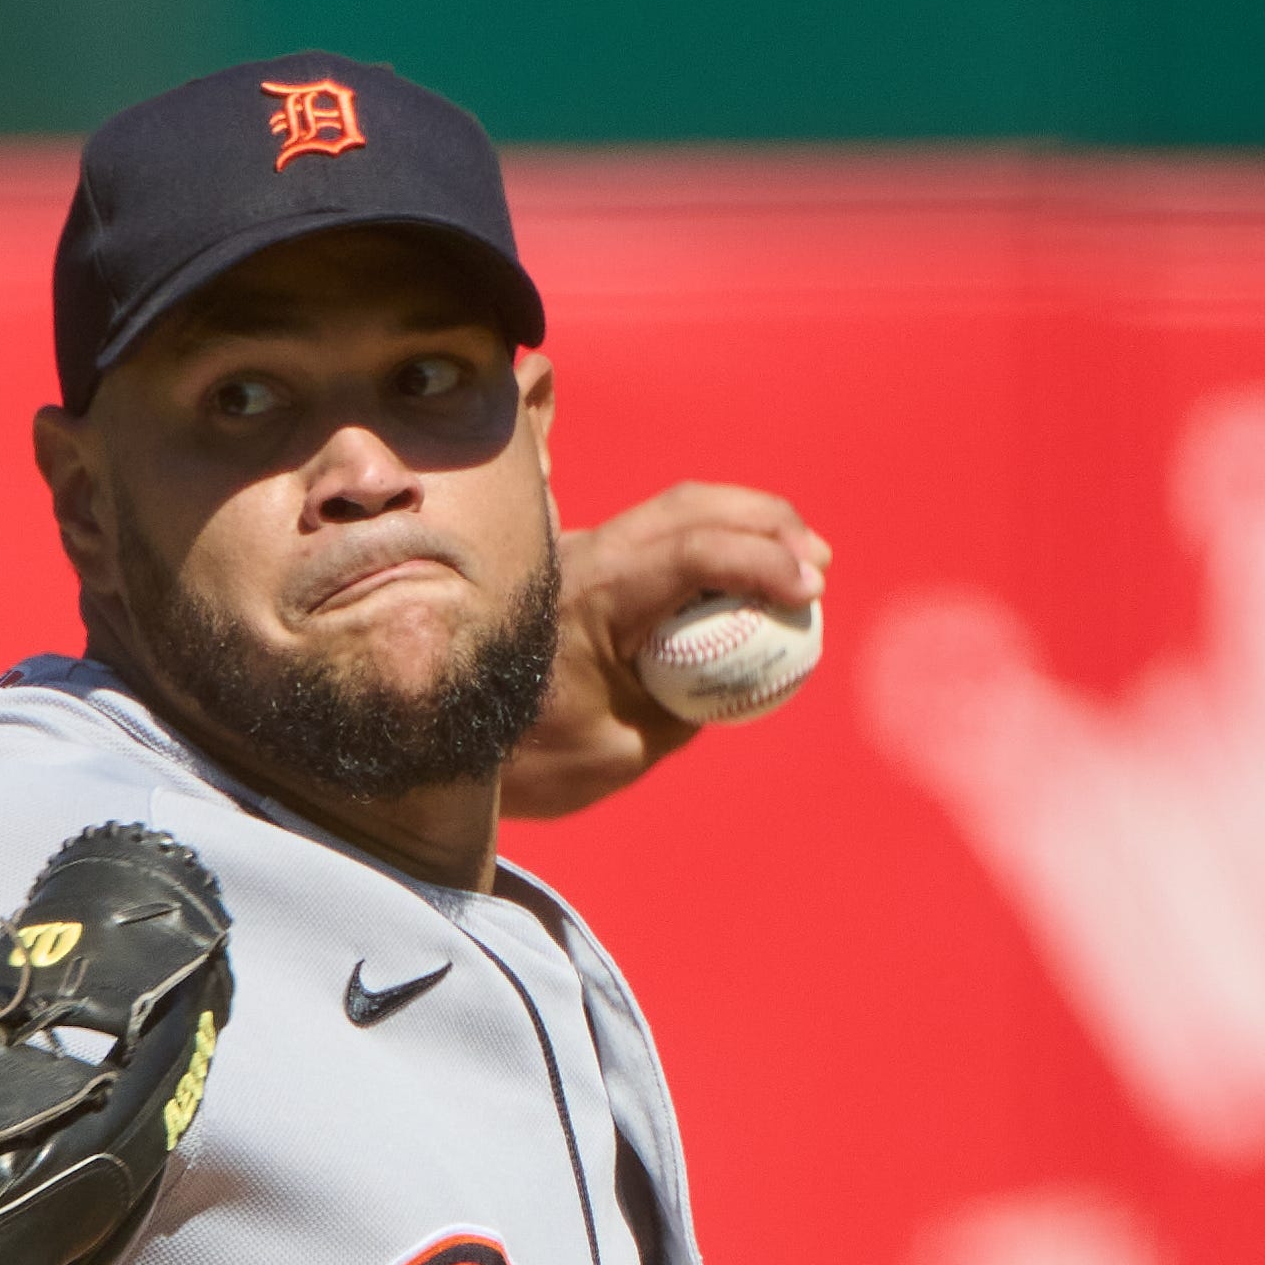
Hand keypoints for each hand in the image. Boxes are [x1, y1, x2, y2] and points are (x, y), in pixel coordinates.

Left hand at [503, 482, 831, 817]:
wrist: (447, 744)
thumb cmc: (531, 758)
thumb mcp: (624, 749)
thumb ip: (685, 705)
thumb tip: (740, 673)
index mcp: (592, 597)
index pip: (692, 551)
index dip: (761, 562)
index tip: (808, 593)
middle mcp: (583, 558)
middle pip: (691, 506)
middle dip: (767, 524)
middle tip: (817, 564)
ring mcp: (578, 552)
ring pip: (676, 508)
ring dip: (744, 522)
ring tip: (797, 559)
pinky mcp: (581, 562)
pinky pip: (659, 531)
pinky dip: (713, 538)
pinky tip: (747, 569)